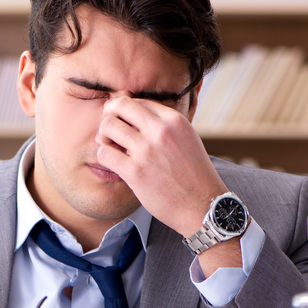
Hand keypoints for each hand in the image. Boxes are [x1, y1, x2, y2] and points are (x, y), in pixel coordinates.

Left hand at [95, 96, 227, 237]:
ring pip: (107, 127)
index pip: (137, 101)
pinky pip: (104, 153)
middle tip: (113, 135)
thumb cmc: (193, 175)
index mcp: (174, 120)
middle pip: (118, 106)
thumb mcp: (186, 139)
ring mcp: (147, 150)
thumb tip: (135, 115)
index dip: (125, 113)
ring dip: (104, 138)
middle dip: (110, 118)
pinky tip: (115, 165)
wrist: (203, 205)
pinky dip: (105, 157)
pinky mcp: (135, 171)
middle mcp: (160, 131)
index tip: (125, 127)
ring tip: (113, 150)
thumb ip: (164, 126)